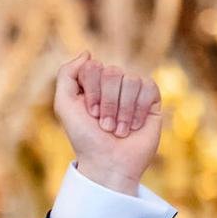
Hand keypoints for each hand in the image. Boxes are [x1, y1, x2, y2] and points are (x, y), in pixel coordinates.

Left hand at [53, 51, 162, 189]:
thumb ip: (66, 74)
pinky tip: (134, 126)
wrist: (109, 164)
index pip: (92, 66)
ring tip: (119, 130)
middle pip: (112, 72)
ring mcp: (133, 90)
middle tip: (105, 126)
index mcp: (92, 82)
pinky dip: (138, 110)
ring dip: (122, 111)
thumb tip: (88, 53)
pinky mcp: (152, 99)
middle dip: (107, 103)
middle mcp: (113, 83)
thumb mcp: (64, 106)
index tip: (89, 114)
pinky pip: (148, 87)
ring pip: (131, 80)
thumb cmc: (86, 138)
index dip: (91, 91)